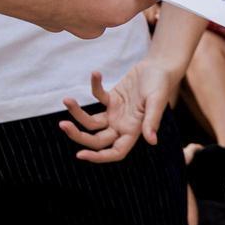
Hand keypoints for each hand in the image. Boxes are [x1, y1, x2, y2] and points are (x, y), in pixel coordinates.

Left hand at [58, 63, 177, 162]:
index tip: (79, 155)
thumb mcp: (157, 101)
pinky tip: (96, 74)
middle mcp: (122, 125)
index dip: (99, 157)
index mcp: (134, 130)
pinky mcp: (112, 99)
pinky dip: (94, 86)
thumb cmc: (161, 84)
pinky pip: (98, 96)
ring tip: (67, 100)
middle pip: (97, 140)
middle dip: (78, 135)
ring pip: (91, 122)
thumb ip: (152, 121)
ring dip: (77, 113)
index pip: (116, 151)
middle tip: (63, 125)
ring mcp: (115, 113)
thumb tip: (152, 141)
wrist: (159, 67)